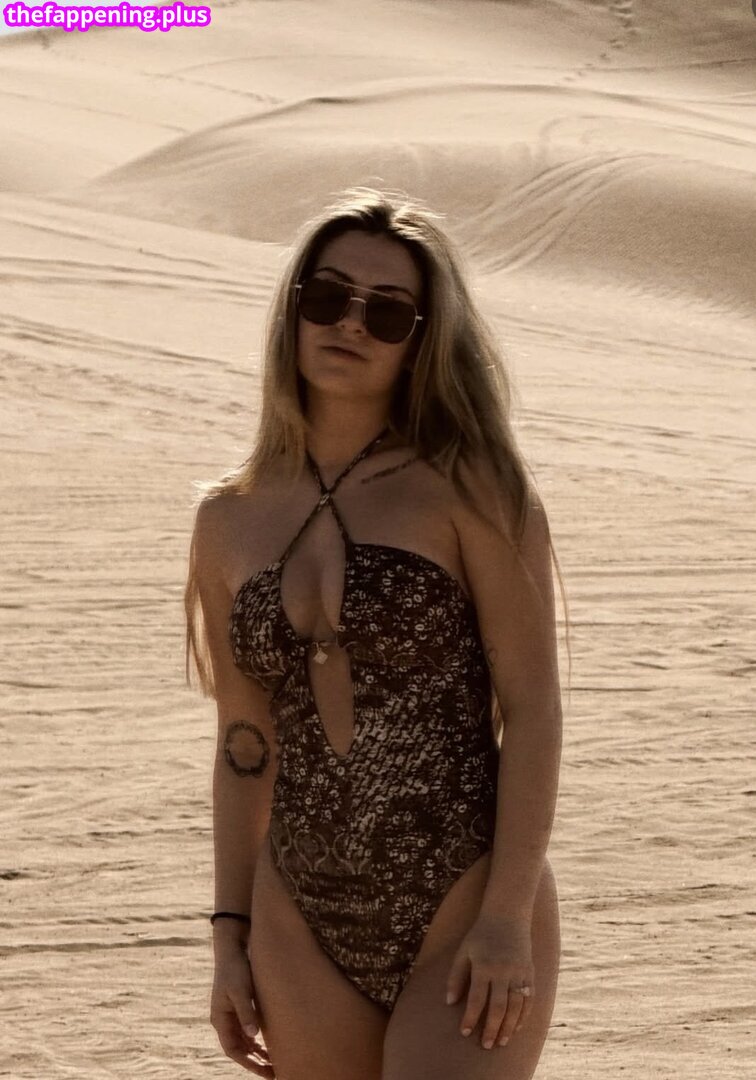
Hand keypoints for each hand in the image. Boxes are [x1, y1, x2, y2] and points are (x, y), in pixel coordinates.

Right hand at [210, 946, 274, 1075]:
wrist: (232, 947)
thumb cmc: (235, 968)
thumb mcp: (241, 990)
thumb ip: (246, 1013)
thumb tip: (253, 1036)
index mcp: (220, 1018)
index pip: (232, 1050)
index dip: (248, 1063)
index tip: (264, 1071)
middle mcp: (223, 1019)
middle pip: (238, 1048)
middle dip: (254, 1062)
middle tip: (273, 1072)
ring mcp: (230, 1014)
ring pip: (243, 1041)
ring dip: (256, 1052)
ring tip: (273, 1063)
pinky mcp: (239, 1006)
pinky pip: (246, 1030)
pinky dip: (256, 1040)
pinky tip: (268, 1044)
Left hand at [445, 913, 534, 1049]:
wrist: (507, 915)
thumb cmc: (480, 935)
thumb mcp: (463, 951)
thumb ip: (456, 977)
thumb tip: (449, 1003)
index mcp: (484, 965)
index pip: (476, 999)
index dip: (470, 1018)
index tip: (465, 1032)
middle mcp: (503, 970)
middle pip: (498, 1007)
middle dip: (492, 1029)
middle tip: (486, 1045)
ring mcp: (519, 972)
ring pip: (516, 1006)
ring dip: (509, 1027)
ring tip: (502, 1042)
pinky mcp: (530, 972)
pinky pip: (529, 999)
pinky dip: (523, 1016)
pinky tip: (516, 1027)